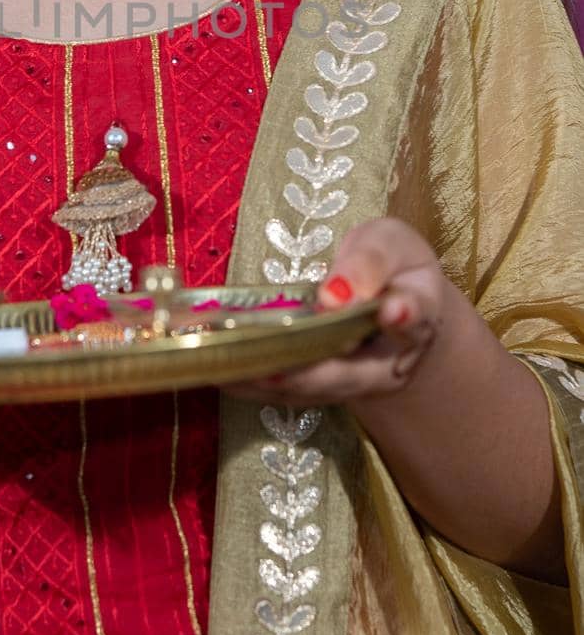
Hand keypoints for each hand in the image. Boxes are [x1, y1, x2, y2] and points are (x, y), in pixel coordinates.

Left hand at [228, 217, 447, 405]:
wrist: (398, 304)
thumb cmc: (393, 266)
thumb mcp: (390, 243)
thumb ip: (371, 260)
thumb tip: (335, 292)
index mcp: (416, 315)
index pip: (414, 317)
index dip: (404, 315)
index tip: (392, 309)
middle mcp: (387, 362)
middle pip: (350, 374)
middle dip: (309, 374)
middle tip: (272, 369)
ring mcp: (353, 383)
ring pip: (311, 391)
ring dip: (268, 383)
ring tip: (228, 371)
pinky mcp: (321, 389)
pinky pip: (285, 391)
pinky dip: (251, 383)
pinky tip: (218, 371)